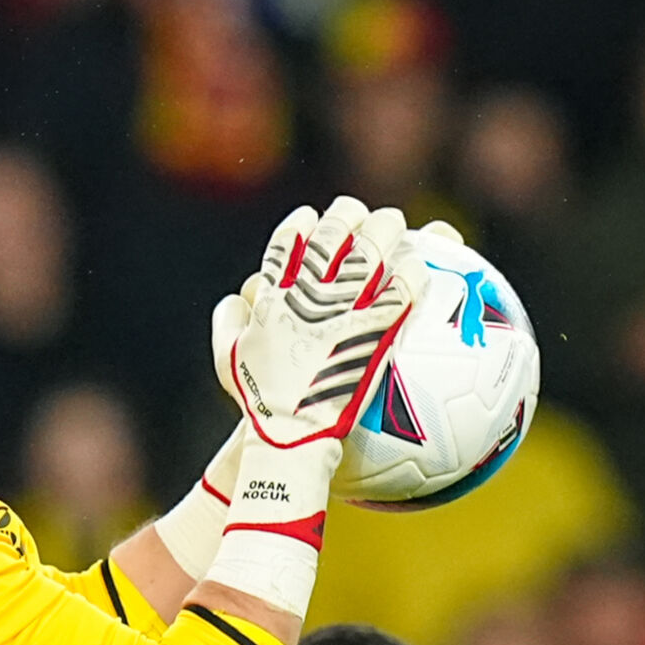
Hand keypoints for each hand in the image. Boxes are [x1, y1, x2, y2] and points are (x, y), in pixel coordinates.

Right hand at [213, 197, 417, 454]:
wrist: (291, 431)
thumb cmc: (258, 403)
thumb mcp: (228, 360)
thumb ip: (227, 323)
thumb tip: (232, 300)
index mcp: (273, 296)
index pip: (286, 243)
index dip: (300, 224)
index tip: (310, 215)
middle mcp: (308, 295)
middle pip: (331, 237)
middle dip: (346, 215)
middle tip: (359, 212)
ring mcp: (342, 311)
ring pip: (369, 253)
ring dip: (384, 230)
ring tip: (394, 222)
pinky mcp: (372, 331)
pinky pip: (397, 291)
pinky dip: (408, 273)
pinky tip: (417, 265)